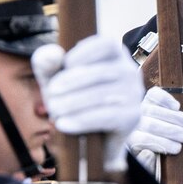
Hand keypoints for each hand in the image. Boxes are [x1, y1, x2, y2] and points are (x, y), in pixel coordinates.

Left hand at [32, 36, 143, 170]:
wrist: (93, 138)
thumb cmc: (74, 99)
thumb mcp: (56, 80)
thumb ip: (48, 64)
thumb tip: (52, 54)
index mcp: (115, 56)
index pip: (108, 45)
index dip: (86, 52)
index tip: (65, 64)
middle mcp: (130, 72)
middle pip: (102, 72)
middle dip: (72, 82)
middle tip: (50, 93)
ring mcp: (134, 95)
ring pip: (102, 95)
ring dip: (73, 102)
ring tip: (53, 110)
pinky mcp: (132, 117)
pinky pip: (107, 116)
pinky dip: (82, 120)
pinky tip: (63, 124)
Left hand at [127, 86, 182, 158]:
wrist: (156, 137)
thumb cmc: (153, 152)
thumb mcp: (148, 164)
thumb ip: (147, 164)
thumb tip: (148, 153)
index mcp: (128, 140)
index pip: (144, 140)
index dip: (162, 144)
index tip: (177, 149)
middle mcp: (130, 122)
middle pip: (150, 125)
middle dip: (172, 131)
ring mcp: (138, 108)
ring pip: (154, 110)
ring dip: (175, 117)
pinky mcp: (147, 98)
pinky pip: (154, 95)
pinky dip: (166, 99)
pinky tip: (176, 107)